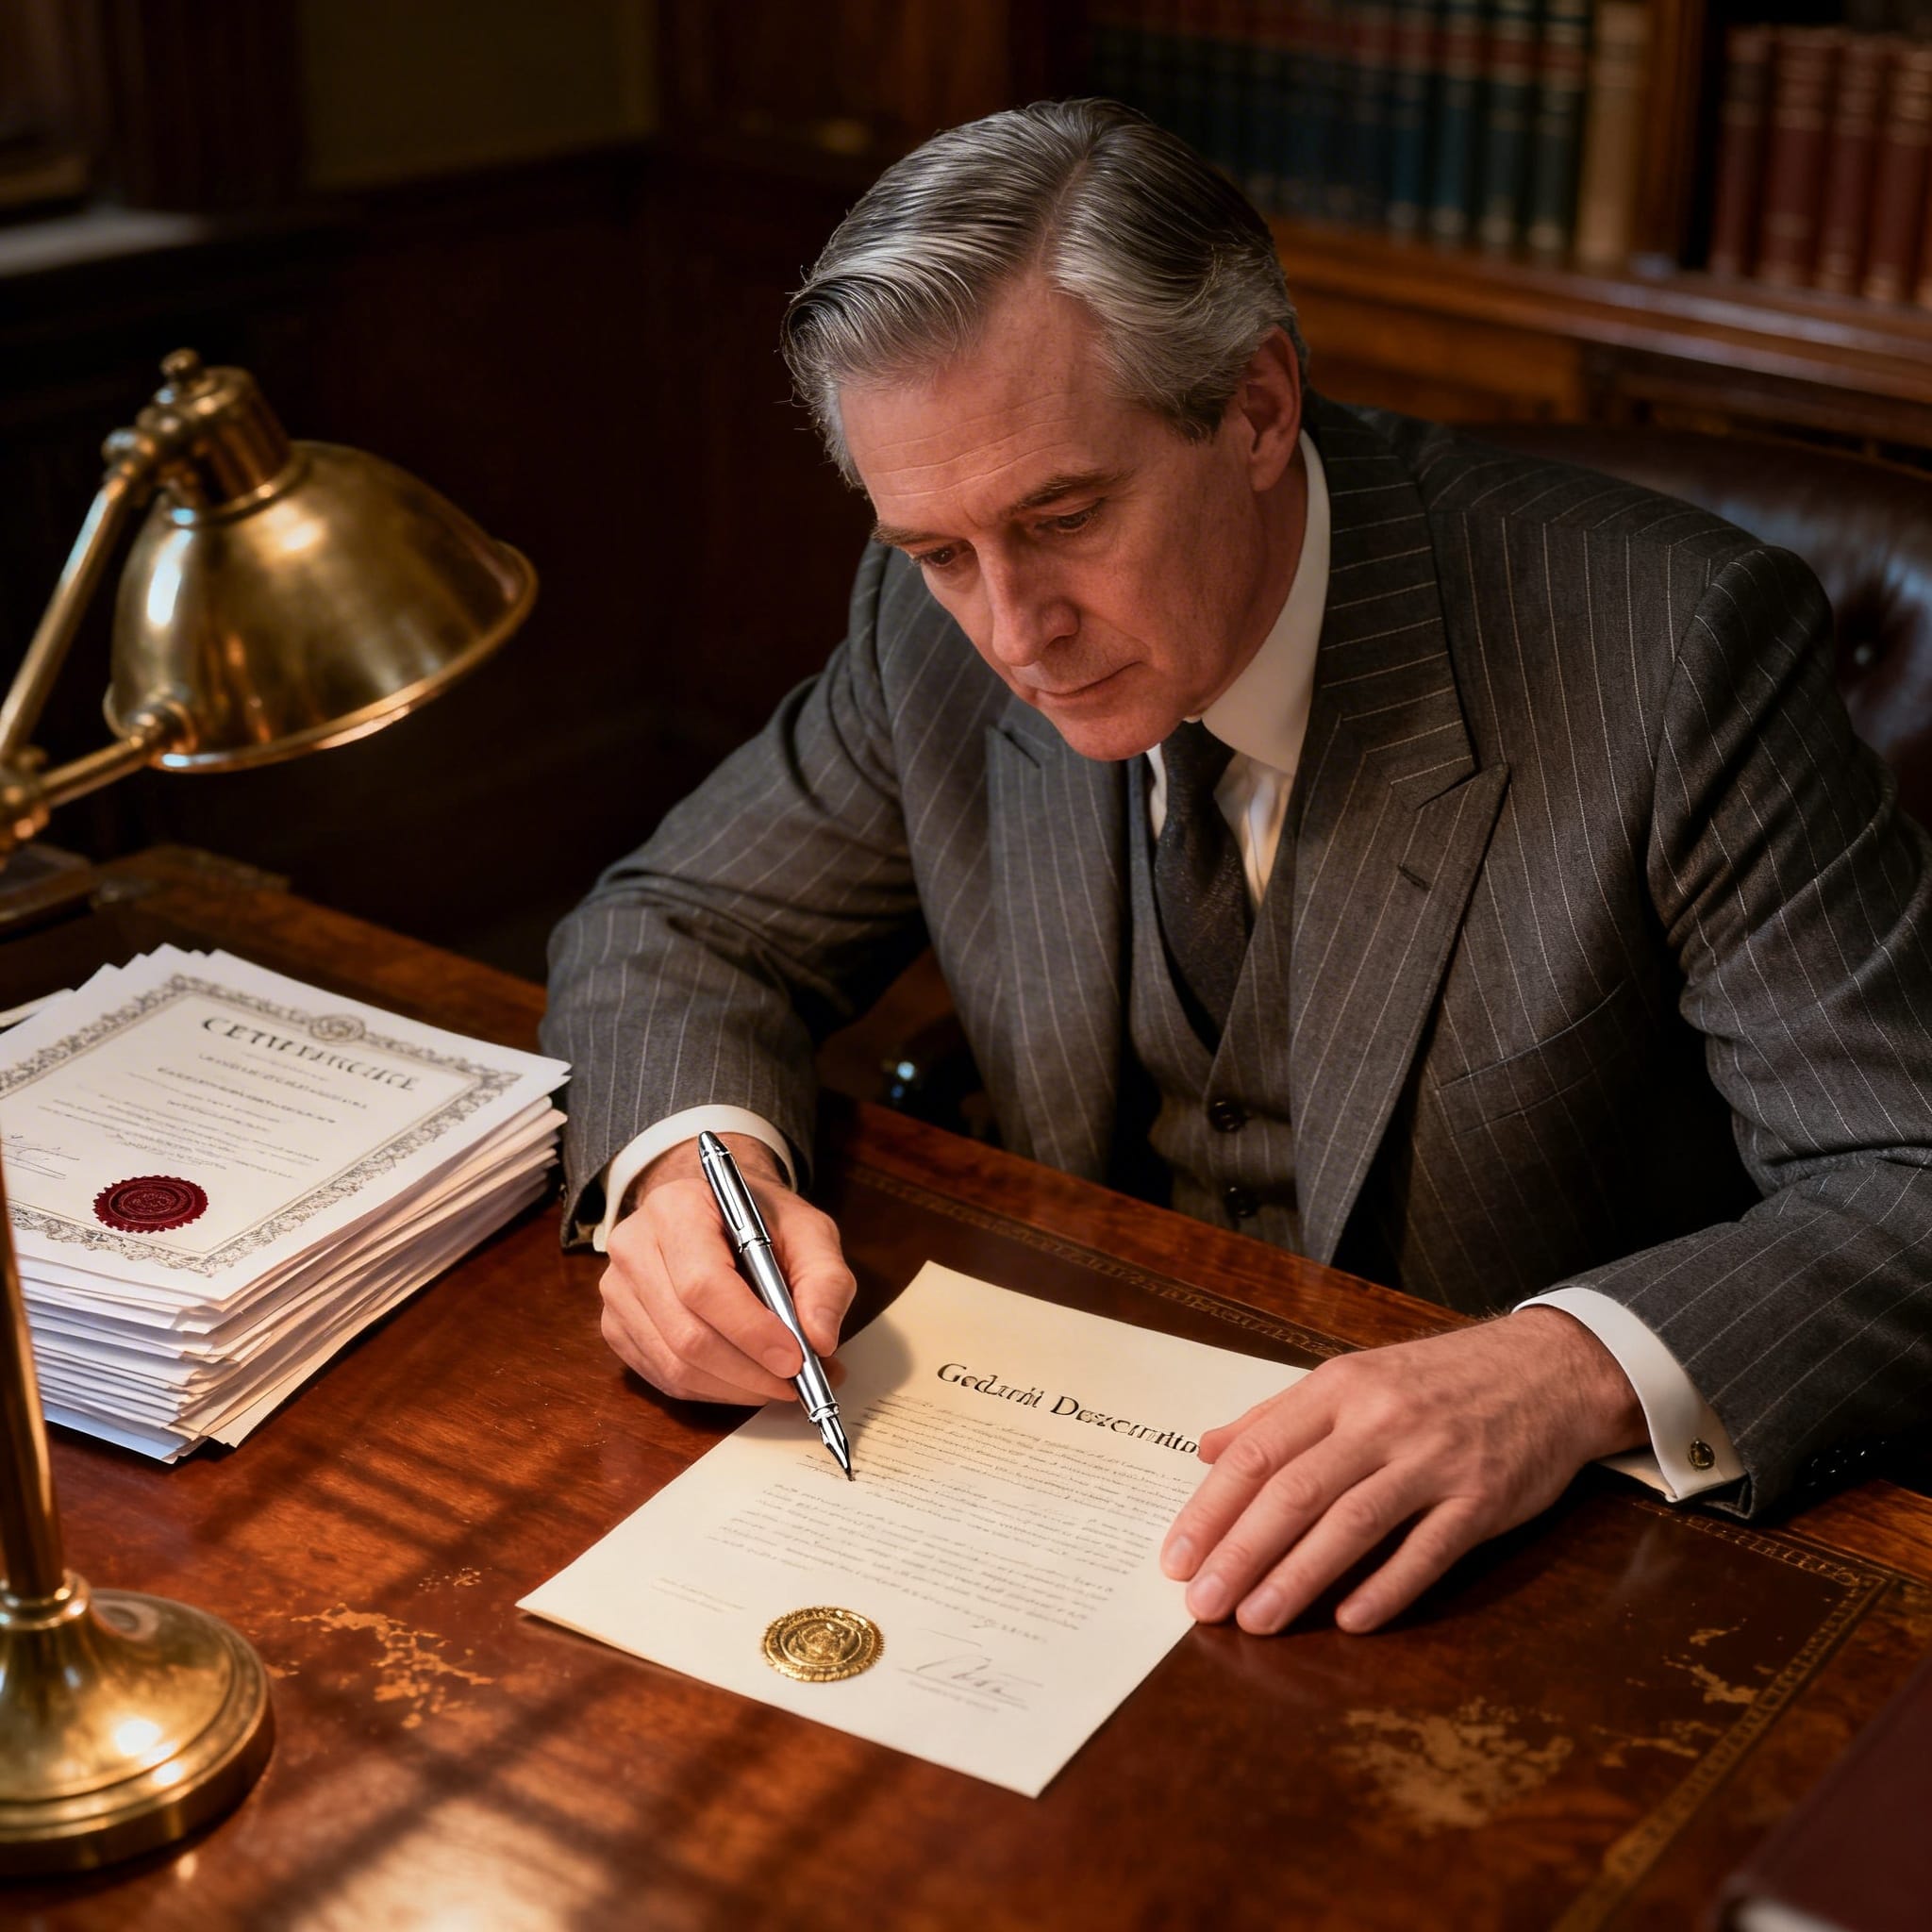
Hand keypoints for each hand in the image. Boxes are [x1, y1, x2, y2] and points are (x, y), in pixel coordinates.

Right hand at [598, 1133, 855, 1404]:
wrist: (716, 1213)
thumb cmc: (761, 1220)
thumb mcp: (809, 1231)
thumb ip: (825, 1280)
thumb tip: (821, 1340)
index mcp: (677, 1209)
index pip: (703, 1284)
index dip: (750, 1330)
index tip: (795, 1359)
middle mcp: (634, 1248)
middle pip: (687, 1334)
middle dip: (750, 1371)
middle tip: (799, 1382)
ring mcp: (617, 1291)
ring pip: (675, 1365)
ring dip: (736, 1388)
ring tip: (782, 1383)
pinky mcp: (616, 1327)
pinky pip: (664, 1378)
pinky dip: (713, 1390)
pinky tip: (746, 1380)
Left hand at [1159, 1309, 1645, 1634]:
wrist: (1548, 1369)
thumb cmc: (1438, 1379)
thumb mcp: (1354, 1377)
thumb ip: (1278, 1415)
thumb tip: (1206, 1449)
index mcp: (1340, 1387)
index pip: (1259, 1452)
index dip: (1212, 1508)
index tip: (1176, 1557)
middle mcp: (1381, 1419)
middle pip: (1295, 1492)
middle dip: (1241, 1553)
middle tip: (1201, 1603)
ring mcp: (1434, 1460)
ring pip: (1352, 1523)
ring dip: (1297, 1578)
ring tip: (1254, 1621)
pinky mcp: (1483, 1500)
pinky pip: (1427, 1551)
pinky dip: (1386, 1588)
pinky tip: (1348, 1621)